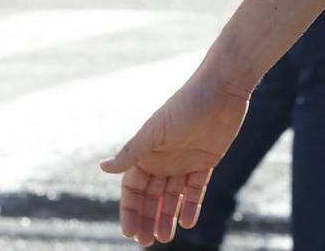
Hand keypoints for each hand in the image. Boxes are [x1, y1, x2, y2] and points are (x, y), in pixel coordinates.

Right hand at [99, 72, 248, 245]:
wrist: (222, 88)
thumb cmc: (186, 103)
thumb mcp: (157, 130)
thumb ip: (132, 152)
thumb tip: (102, 168)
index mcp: (147, 152)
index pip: (132, 188)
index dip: (130, 210)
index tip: (129, 232)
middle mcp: (163, 159)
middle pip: (150, 197)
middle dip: (146, 219)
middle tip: (145, 242)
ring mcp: (184, 161)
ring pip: (172, 197)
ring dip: (167, 217)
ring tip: (165, 238)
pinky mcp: (206, 161)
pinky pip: (195, 190)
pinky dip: (190, 206)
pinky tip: (186, 223)